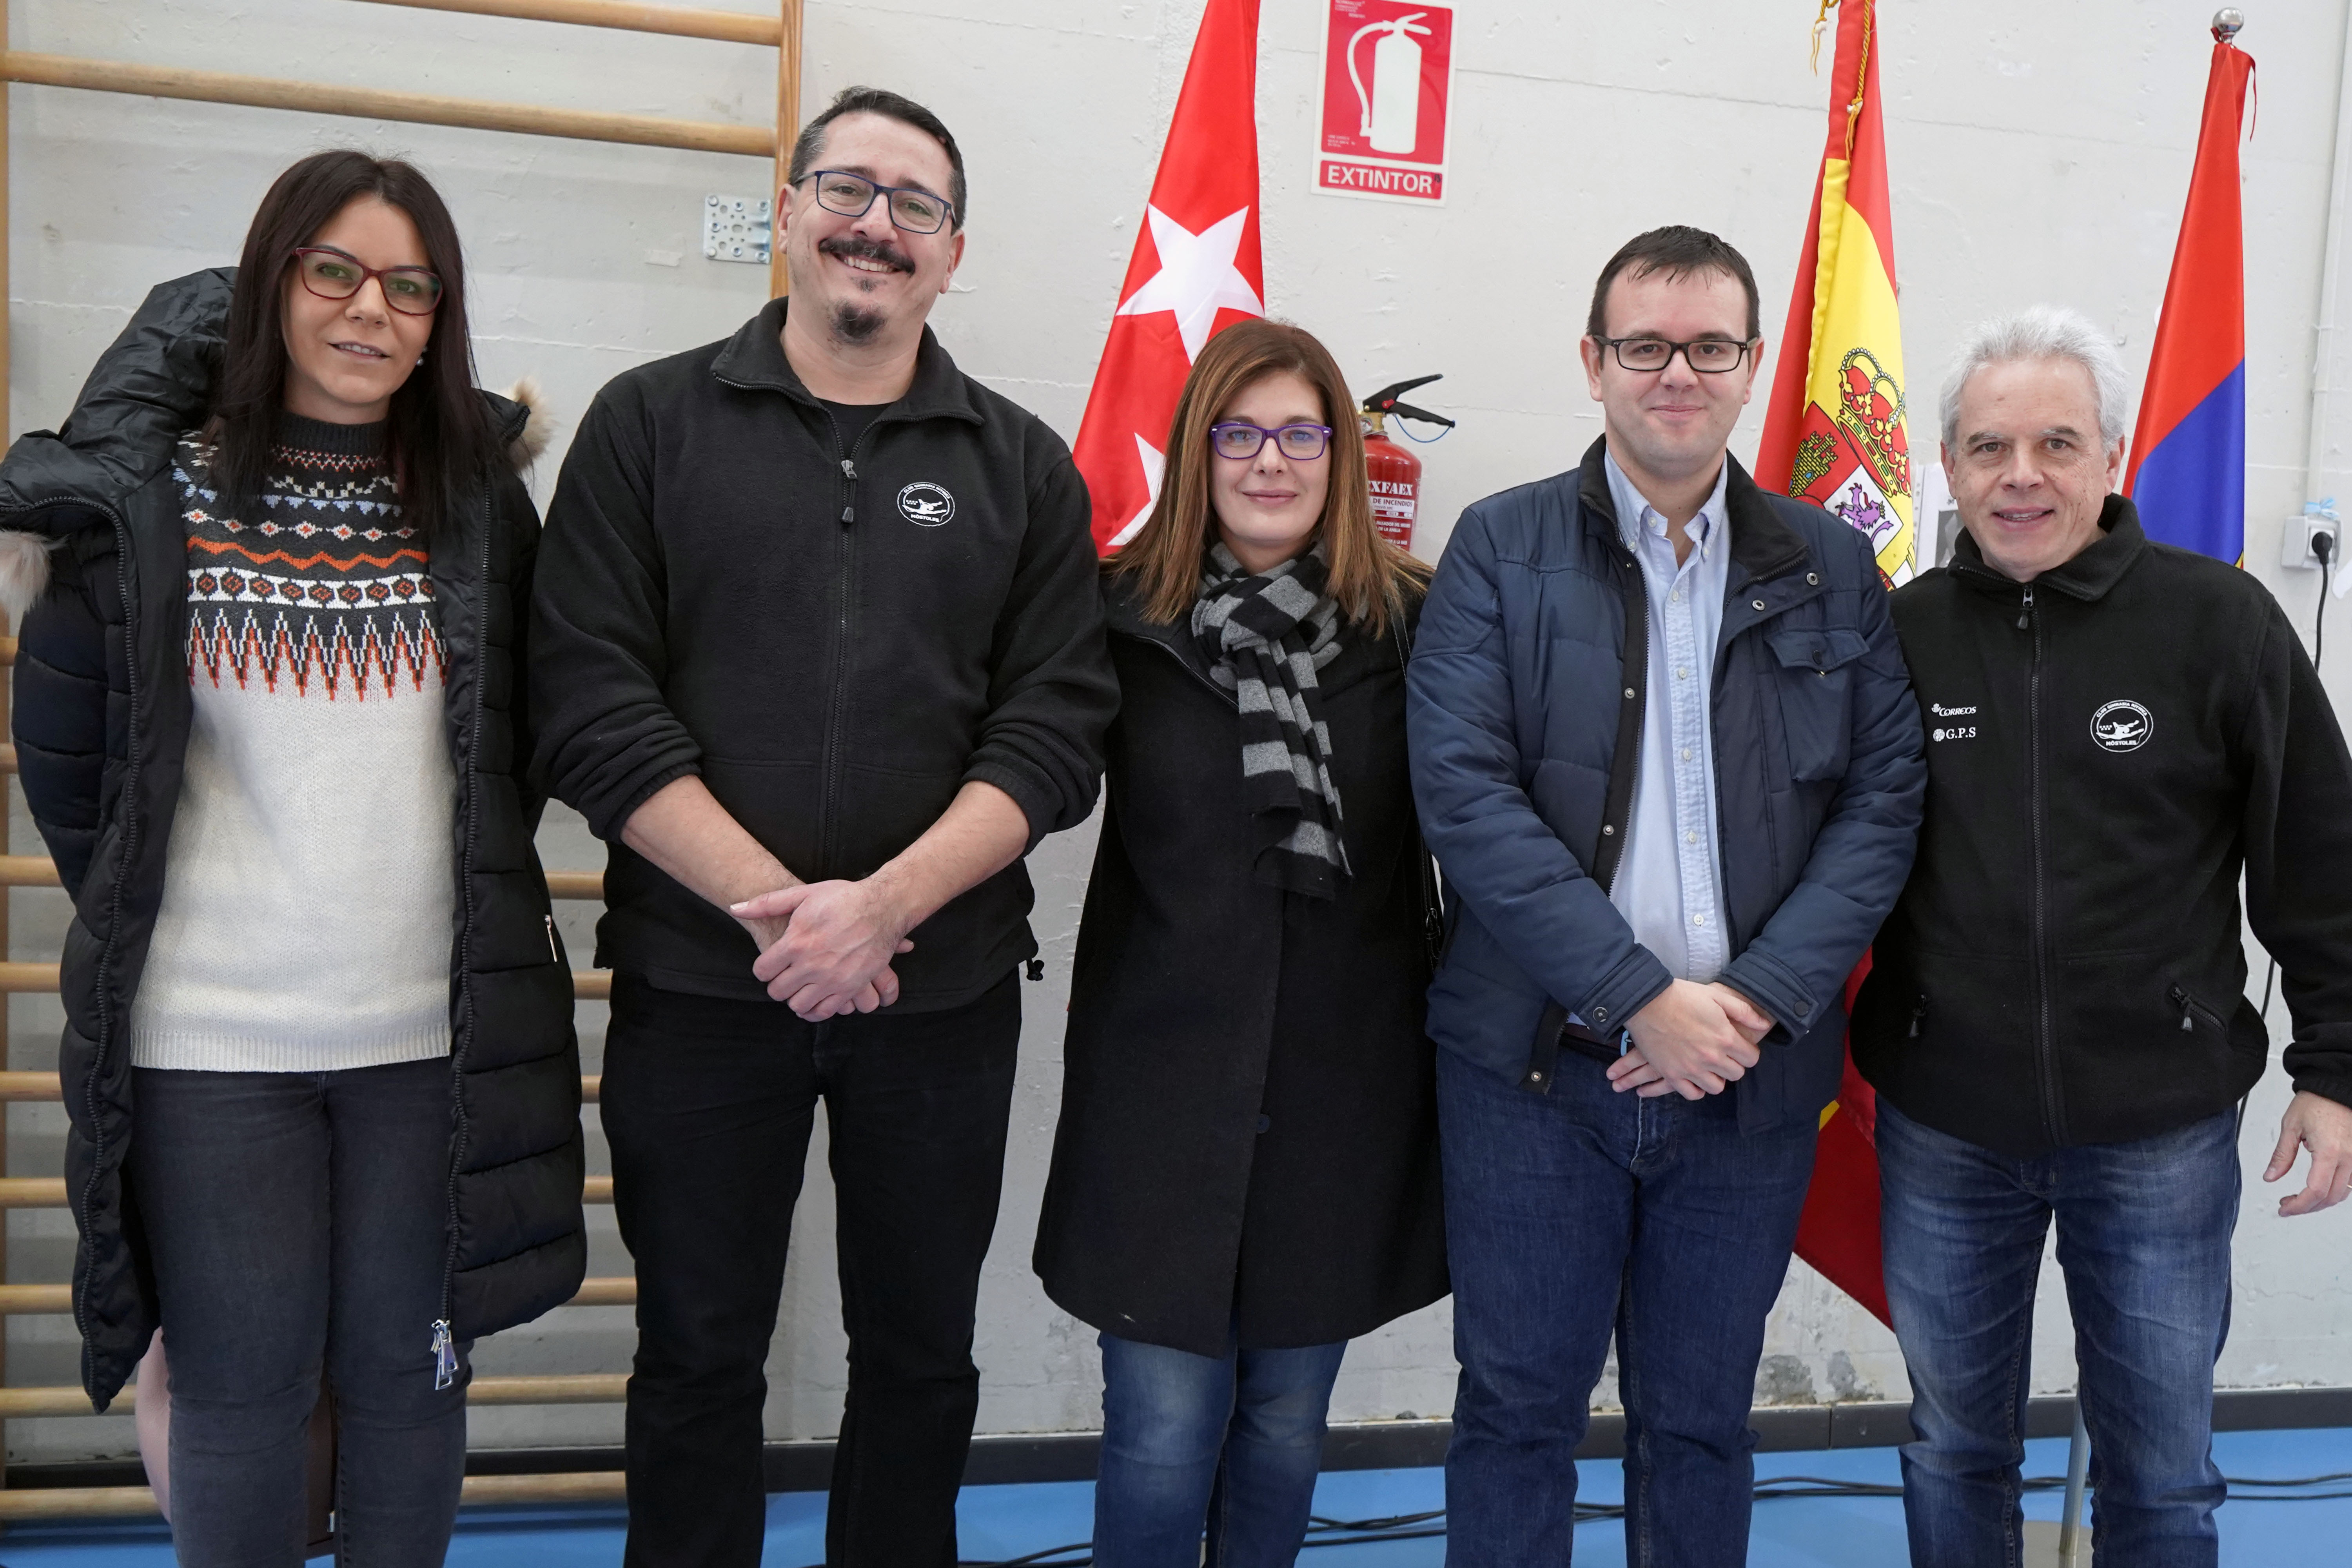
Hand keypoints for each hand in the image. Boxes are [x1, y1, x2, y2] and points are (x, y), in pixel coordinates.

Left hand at [732, 881, 916, 1020]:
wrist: (883, 907)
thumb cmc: (843, 898)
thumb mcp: (803, 894)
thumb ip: (767, 904)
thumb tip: (735, 908)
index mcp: (796, 943)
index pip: (762, 971)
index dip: (763, 968)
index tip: (771, 963)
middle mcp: (811, 966)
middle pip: (778, 991)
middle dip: (777, 984)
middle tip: (785, 975)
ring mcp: (831, 980)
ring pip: (798, 1005)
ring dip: (795, 997)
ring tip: (800, 985)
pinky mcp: (850, 988)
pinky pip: (824, 1011)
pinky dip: (815, 1009)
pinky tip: (814, 998)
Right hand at [1609, 980, 1769, 1098]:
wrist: (1646, 1001)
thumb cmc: (1682, 996)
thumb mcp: (1717, 996)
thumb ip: (1744, 1011)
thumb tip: (1765, 1024)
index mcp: (1725, 1038)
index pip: (1751, 1058)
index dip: (1747, 1052)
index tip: (1739, 1046)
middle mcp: (1711, 1057)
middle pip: (1736, 1074)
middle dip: (1733, 1064)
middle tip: (1723, 1054)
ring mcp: (1691, 1068)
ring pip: (1716, 1087)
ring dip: (1716, 1078)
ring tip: (1709, 1066)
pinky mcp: (1672, 1074)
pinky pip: (1692, 1094)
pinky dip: (1696, 1089)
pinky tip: (1694, 1077)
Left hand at [2265, 1091, 2351, 1216]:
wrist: (2335, 1087)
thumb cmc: (2316, 1101)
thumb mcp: (2290, 1126)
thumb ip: (2281, 1155)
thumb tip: (2270, 1176)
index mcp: (2329, 1151)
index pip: (2315, 1191)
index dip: (2299, 1205)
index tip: (2284, 1208)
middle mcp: (2348, 1157)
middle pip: (2330, 1197)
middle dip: (2307, 1207)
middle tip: (2288, 1205)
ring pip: (2343, 1193)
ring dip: (2321, 1201)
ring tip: (2300, 1198)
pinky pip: (2350, 1183)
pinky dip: (2334, 1191)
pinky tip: (2319, 1189)